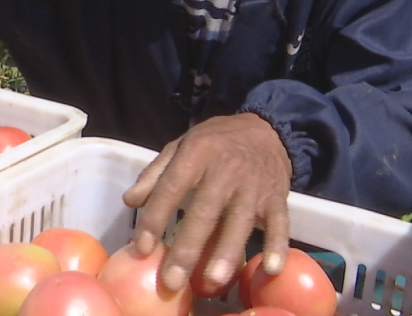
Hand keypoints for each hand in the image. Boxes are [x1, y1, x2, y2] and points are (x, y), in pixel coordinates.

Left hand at [122, 113, 291, 294]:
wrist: (267, 129)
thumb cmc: (216, 141)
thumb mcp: (182, 145)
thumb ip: (156, 173)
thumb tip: (131, 201)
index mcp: (198, 152)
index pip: (172, 187)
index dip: (156, 217)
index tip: (142, 247)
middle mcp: (226, 169)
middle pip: (205, 211)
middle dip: (187, 248)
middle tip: (172, 281)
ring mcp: (254, 185)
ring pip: (240, 221)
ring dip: (227, 251)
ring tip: (213, 280)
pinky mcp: (278, 197)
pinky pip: (280, 223)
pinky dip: (278, 245)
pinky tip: (272, 268)